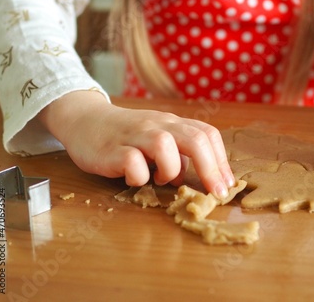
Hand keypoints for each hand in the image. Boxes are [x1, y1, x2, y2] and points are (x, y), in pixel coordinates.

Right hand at [38, 91, 234, 198]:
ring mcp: (134, 135)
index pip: (207, 134)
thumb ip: (179, 152)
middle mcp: (157, 125)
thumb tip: (199, 177)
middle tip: (216, 193)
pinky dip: (139, 176)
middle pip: (194, 139)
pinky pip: (132, 162)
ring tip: (163, 179)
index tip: (227, 184)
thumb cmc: (127, 135)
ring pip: (165, 145)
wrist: (85, 120)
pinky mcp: (112, 149)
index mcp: (172, 123)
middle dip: (211, 169)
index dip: (221, 160)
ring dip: (171, 169)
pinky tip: (134, 178)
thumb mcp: (158, 138)